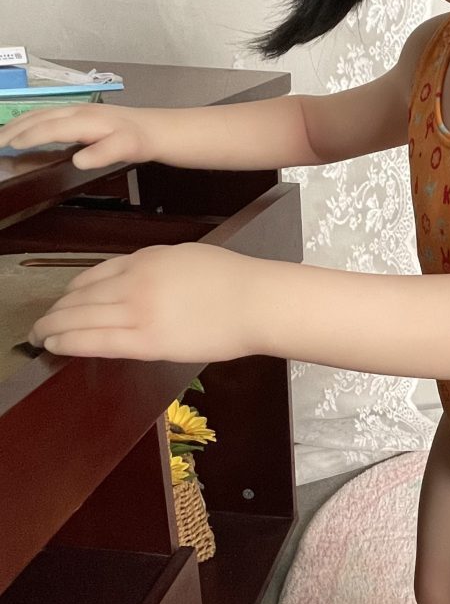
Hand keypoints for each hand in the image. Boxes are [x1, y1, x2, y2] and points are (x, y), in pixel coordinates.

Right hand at [1, 102, 162, 168]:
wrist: (156, 129)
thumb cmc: (139, 140)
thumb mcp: (126, 149)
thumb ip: (102, 154)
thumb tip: (78, 160)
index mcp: (84, 120)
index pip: (49, 128)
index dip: (29, 137)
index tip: (9, 148)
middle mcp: (76, 111)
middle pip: (38, 117)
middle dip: (14, 129)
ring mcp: (77, 110)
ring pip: (40, 113)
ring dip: (18, 123)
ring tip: (2, 136)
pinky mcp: (79, 113)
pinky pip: (48, 114)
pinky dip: (30, 120)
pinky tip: (26, 129)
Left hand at [27, 242, 266, 361]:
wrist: (256, 301)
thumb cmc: (234, 280)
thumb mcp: (186, 258)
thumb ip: (154, 268)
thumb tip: (133, 282)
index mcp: (144, 260)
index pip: (92, 275)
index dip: (71, 292)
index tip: (64, 302)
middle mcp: (133, 282)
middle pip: (78, 297)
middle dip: (54, 312)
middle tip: (39, 324)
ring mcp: (137, 311)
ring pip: (79, 318)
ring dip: (53, 328)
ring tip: (39, 337)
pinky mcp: (147, 341)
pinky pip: (95, 340)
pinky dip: (68, 342)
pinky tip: (55, 345)